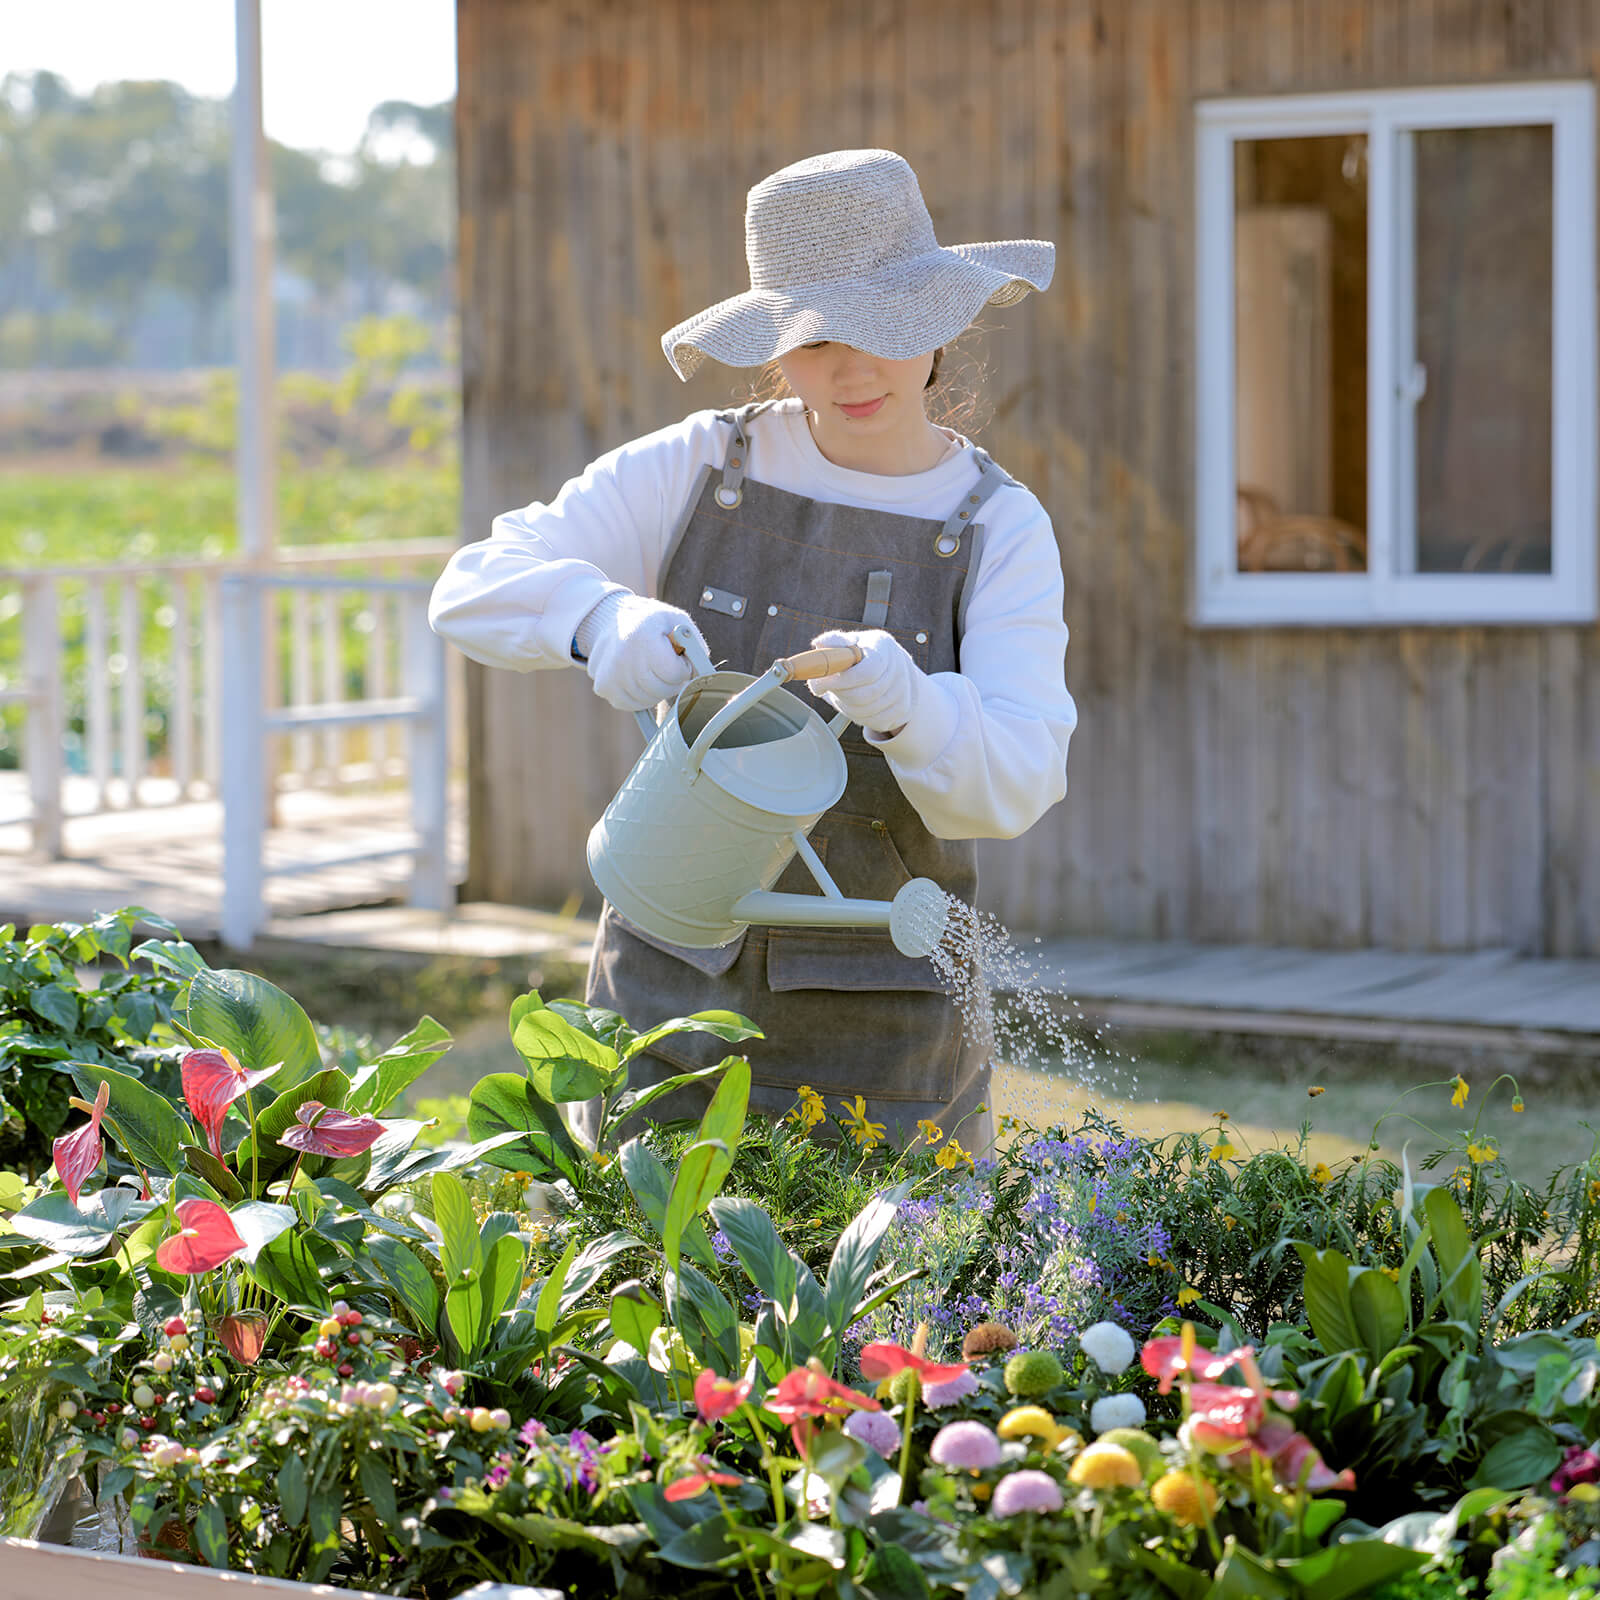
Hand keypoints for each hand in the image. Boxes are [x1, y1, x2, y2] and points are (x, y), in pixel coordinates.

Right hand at [580, 592, 706, 711]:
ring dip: (656, 689)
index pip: (675, 673)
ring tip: (650, 668)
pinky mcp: (603, 687)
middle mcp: (622, 658)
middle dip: (671, 680)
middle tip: (664, 664)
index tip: (677, 655)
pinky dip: (640, 696)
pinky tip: (638, 677)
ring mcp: (610, 675)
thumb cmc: (651, 621)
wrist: (612, 618)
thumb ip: (695, 646)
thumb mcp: (677, 621)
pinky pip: (632, 705)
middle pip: (662, 689)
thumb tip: (703, 674)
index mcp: (643, 637)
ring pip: (648, 700)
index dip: (682, 666)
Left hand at [805, 628, 920, 735]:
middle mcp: (899, 668)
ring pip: (867, 711)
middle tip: (827, 689)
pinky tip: (852, 704)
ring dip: (845, 706)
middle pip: (865, 695)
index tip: (819, 683)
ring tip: (839, 694)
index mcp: (884, 647)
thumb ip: (833, 643)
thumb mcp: (849, 642)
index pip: (867, 672)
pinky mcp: (904, 709)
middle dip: (839, 695)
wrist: (892, 666)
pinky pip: (874, 721)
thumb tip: (819, 644)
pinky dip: (857, 716)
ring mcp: (904, 691)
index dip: (841, 682)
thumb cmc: (863, 653)